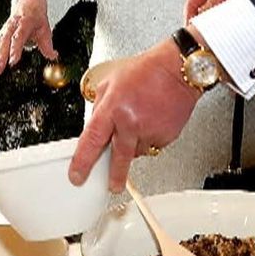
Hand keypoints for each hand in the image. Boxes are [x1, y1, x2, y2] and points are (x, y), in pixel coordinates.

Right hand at [0, 0, 54, 73]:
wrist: (28, 4)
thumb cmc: (36, 18)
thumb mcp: (45, 29)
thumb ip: (47, 45)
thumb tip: (53, 56)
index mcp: (24, 23)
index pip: (18, 37)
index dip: (15, 50)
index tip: (13, 61)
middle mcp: (11, 26)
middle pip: (4, 42)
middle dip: (1, 57)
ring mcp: (5, 30)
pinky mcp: (2, 34)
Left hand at [68, 39, 200, 191]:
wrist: (177, 70)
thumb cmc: (146, 71)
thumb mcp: (110, 82)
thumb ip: (100, 106)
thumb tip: (95, 126)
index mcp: (113, 108)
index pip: (92, 141)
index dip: (83, 162)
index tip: (77, 176)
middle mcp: (131, 122)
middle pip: (118, 157)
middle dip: (114, 175)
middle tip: (112, 185)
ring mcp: (150, 131)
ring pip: (136, 151)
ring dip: (134, 143)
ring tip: (140, 120)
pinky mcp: (165, 136)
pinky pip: (153, 145)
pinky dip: (150, 138)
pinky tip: (152, 120)